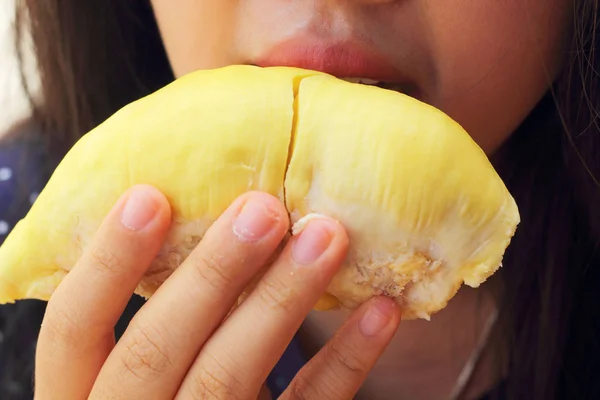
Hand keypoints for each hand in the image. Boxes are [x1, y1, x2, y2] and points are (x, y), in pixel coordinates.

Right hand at [35, 185, 400, 398]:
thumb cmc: (163, 396)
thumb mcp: (134, 371)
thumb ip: (156, 318)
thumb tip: (206, 217)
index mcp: (82, 394)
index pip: (71, 329)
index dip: (107, 263)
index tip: (149, 196)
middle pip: (155, 350)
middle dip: (212, 275)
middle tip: (264, 210)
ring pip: (227, 378)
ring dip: (281, 300)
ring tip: (326, 237)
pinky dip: (345, 362)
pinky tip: (378, 310)